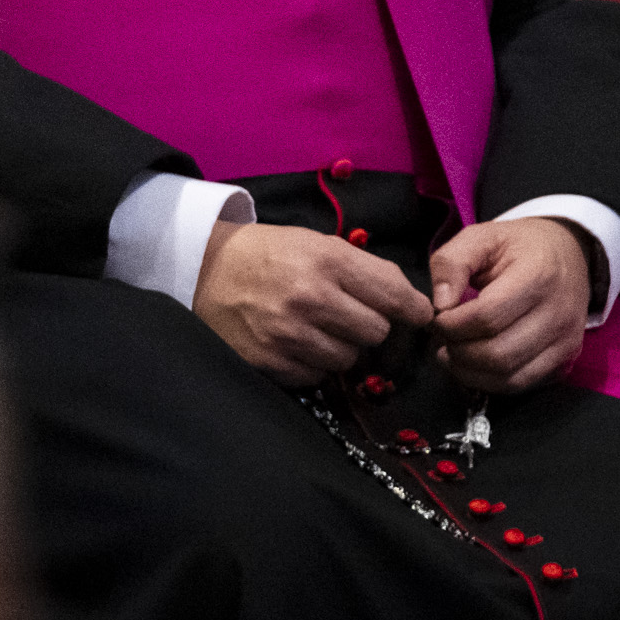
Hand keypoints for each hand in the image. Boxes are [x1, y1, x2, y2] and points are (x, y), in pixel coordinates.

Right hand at [192, 221, 434, 385]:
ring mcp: (289, 333)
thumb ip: (365, 270)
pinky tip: (294, 342)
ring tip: (315, 328)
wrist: (203, 268)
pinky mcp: (271, 361)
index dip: (414, 309)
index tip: (416, 315)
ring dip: (339, 347)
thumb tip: (415, 306)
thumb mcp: (316, 243)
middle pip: (377, 333)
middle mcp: (310, 297)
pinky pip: (317, 376)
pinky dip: (312, 363)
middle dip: (367, 326)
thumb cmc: (269, 254)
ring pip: (349, 359)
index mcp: (326, 260)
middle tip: (347, 315)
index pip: (397, 296)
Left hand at [429, 217, 591, 392]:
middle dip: (458, 352)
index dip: (451, 324)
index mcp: (537, 277)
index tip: (435, 318)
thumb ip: (451, 263)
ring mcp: (566, 342)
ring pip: (510, 377)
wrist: (568, 255)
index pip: (487, 317)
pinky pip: (523, 384)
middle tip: (440, 338)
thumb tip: (439, 305)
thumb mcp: (479, 237)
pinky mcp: (566, 360)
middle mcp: (558, 315)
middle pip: (498, 354)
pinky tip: (473, 364)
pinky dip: (491, 381)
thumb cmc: (518, 246)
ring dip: (470, 372)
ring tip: (450, 353)